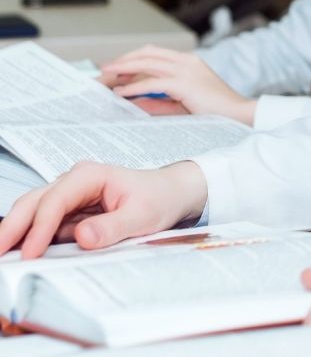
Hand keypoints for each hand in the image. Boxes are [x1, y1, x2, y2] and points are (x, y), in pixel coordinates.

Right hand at [0, 161, 207, 258]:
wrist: (171, 193)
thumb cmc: (159, 198)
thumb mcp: (143, 215)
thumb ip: (113, 227)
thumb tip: (82, 236)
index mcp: (91, 176)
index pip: (56, 200)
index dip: (40, 228)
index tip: (30, 253)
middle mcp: (75, 182)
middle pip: (34, 203)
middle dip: (11, 228)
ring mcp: (70, 196)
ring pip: (33, 213)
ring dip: (16, 234)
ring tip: (4, 258)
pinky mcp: (70, 212)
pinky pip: (45, 225)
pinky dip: (31, 239)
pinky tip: (22, 256)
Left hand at [101, 46, 256, 124]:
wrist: (239, 114)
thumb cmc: (217, 112)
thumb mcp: (183, 104)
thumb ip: (160, 102)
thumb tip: (135, 103)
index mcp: (189, 62)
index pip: (155, 53)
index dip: (134, 58)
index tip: (118, 68)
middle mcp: (187, 61)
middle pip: (148, 53)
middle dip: (124, 60)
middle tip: (106, 68)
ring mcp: (186, 70)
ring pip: (147, 63)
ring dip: (124, 69)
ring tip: (108, 76)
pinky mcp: (185, 83)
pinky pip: (152, 82)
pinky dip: (134, 86)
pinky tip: (121, 92)